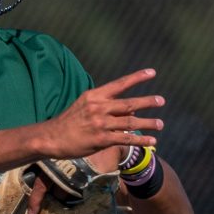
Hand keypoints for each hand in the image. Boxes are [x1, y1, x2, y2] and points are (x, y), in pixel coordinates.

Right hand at [34, 69, 164, 159]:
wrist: (51, 137)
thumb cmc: (69, 121)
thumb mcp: (85, 106)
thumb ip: (108, 107)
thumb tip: (131, 110)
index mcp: (95, 95)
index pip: (120, 84)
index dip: (137, 77)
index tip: (152, 72)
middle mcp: (99, 107)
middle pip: (129, 103)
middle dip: (148, 102)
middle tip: (161, 100)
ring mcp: (101, 124)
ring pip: (130, 122)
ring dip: (148, 123)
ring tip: (160, 124)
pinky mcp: (101, 140)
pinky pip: (125, 139)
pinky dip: (140, 140)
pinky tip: (151, 141)